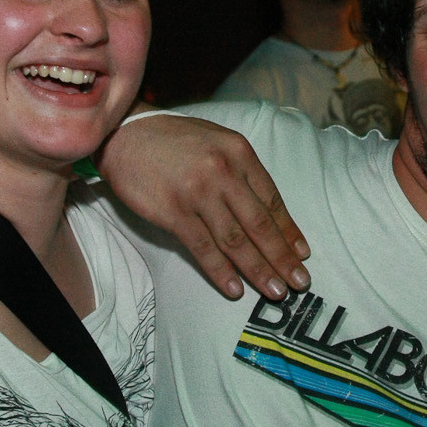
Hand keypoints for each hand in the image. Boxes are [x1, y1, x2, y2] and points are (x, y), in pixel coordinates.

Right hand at [99, 112, 309, 300]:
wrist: (125, 135)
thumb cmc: (175, 140)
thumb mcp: (218, 142)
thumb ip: (242, 172)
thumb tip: (267, 213)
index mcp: (239, 153)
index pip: (271, 200)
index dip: (289, 231)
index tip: (301, 254)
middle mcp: (222, 172)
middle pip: (259, 224)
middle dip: (282, 257)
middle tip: (299, 282)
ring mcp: (197, 193)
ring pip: (235, 240)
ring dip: (258, 270)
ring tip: (276, 291)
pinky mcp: (173, 212)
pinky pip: (203, 248)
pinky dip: (221, 271)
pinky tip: (235, 289)